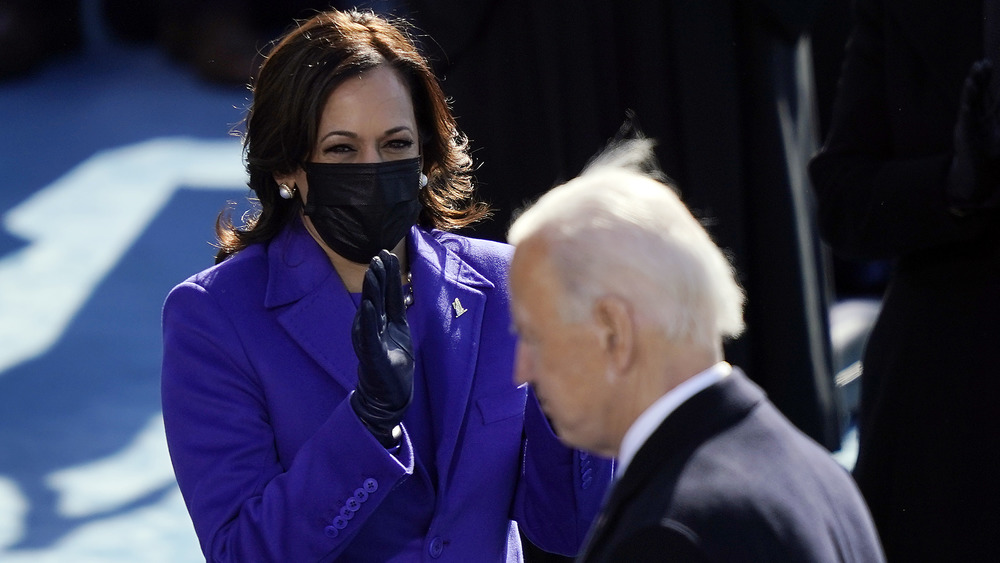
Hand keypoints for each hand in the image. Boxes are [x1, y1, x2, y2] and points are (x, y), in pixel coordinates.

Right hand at [350, 250, 413, 447]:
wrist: (388, 396)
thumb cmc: (394, 364)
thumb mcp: (400, 331)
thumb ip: (397, 310)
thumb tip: (402, 288)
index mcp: (383, 321)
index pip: (386, 293)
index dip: (387, 274)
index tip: (387, 253)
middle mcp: (373, 327)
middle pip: (377, 296)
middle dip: (379, 275)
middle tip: (379, 254)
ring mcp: (370, 340)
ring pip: (370, 310)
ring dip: (371, 290)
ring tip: (372, 271)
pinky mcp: (370, 354)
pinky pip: (368, 334)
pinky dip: (367, 319)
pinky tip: (367, 304)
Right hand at [947, 59, 999, 214]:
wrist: (979, 172)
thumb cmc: (992, 154)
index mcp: (983, 114)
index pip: (984, 91)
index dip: (985, 77)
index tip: (987, 62)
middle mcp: (974, 117)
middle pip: (975, 93)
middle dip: (977, 78)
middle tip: (980, 63)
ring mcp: (967, 125)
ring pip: (968, 104)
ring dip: (970, 92)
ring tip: (971, 79)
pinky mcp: (964, 136)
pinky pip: (965, 121)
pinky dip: (966, 112)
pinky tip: (967, 105)